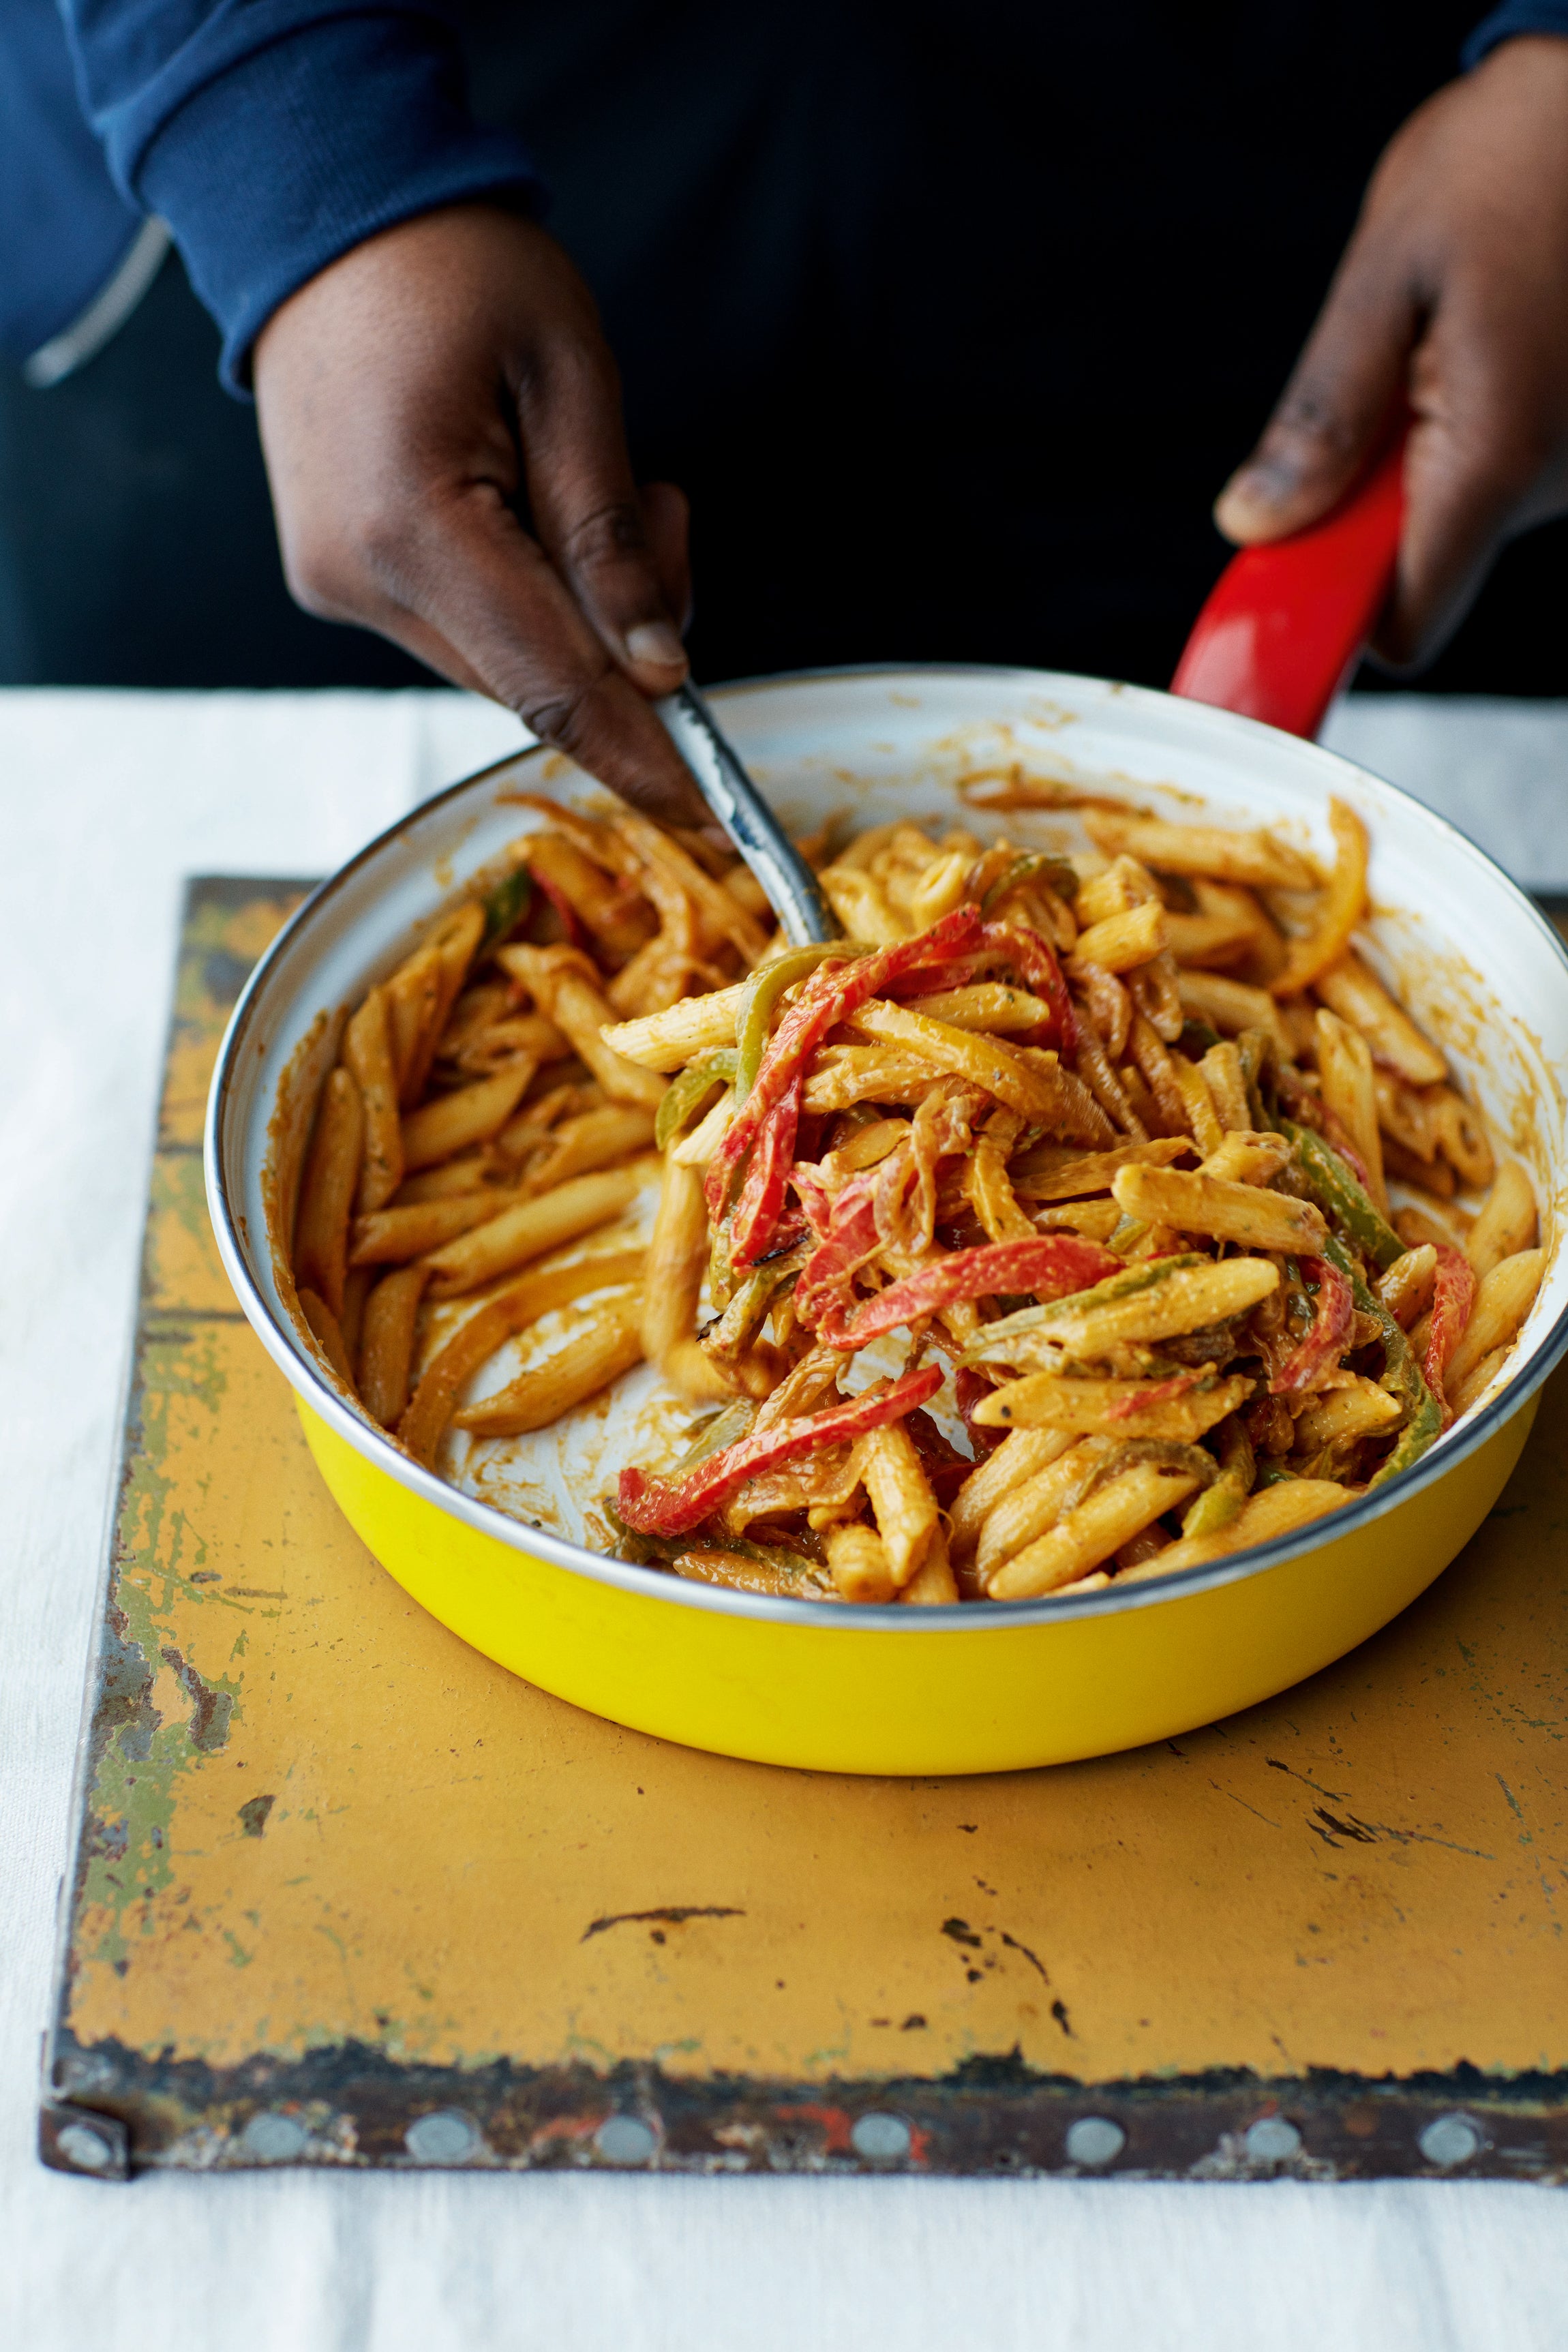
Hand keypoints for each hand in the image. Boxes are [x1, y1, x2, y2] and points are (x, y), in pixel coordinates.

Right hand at [254, 203, 708, 826]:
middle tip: (659, 510)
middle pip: (536, 683)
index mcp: (411, 528)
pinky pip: (471, 625)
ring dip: (581, 608)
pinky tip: (534, 499)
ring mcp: (340, 585)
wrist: (326, 212)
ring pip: (509, 662)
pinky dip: (532, 591)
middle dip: (628, 640)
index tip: (715, 823)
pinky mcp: (343, 577)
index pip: (553, 689)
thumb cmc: (453, 267)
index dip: (642, 759)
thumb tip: (657, 665)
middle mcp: (358, 580)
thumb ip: (611, 534)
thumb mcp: (569, 377)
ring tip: (589, 478)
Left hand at [1214, 36, 1567, 665]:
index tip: (1284, 575)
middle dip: (1372, 509)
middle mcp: (1558, 483)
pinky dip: (1474, 427)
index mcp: (1496, 458)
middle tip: (1372, 393)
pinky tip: (1487, 340)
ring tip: (1443, 340)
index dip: (1332, 615)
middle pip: (1426, 568)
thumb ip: (1322, 417)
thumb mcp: (1386, 275)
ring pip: (1466, 514)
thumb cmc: (1516, 154)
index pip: (1401, 625)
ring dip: (1425, 455)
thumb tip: (1257, 519)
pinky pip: (1507, 470)